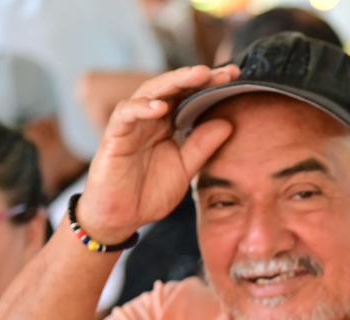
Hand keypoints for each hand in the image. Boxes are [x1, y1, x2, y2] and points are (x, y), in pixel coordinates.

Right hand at [78, 65, 240, 242]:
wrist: (121, 217)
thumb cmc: (149, 191)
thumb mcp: (185, 168)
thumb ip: (203, 146)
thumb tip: (228, 123)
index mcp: (167, 123)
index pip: (189, 96)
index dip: (210, 85)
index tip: (236, 76)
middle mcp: (149, 118)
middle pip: (173, 88)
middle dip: (197, 77)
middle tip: (223, 71)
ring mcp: (131, 124)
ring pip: (149, 92)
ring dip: (174, 82)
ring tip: (198, 75)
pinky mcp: (114, 136)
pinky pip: (125, 114)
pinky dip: (141, 108)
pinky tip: (160, 107)